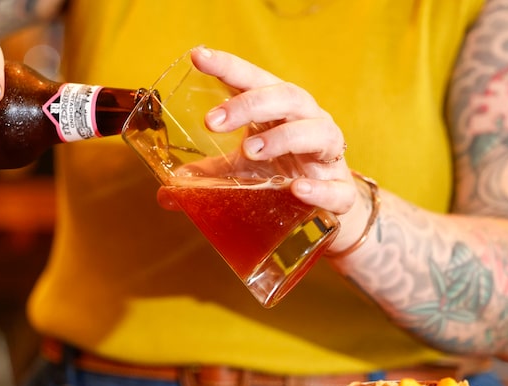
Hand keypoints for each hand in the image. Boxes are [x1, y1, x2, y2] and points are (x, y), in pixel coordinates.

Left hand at [157, 47, 368, 253]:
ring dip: (284, 137)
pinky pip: (337, 187)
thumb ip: (209, 176)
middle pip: (286, 98)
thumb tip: (166, 193)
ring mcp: (327, 156)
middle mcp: (307, 123)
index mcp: (279, 112)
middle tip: (212, 121)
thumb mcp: (244, 170)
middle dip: (250, 104)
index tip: (198, 57)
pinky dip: (319, 189)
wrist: (329, 206)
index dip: (228, 66)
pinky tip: (298, 189)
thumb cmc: (284, 173)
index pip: (254, 80)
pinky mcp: (341, 191)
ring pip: (318, 133)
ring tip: (250, 150)